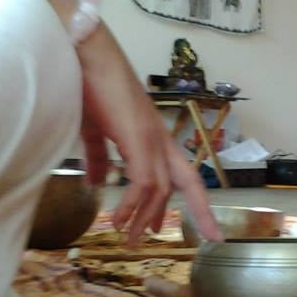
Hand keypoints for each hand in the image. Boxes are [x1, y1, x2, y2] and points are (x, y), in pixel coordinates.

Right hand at [76, 26, 221, 244]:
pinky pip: (142, 182)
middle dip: (203, 212)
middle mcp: (160, 139)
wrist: (84, 55)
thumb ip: (98, 159)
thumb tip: (98, 183)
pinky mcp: (138, 138)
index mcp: (155, 137)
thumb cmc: (88, 86)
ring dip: (146, 218)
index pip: (185, 174)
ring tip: (132, 241)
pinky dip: (131, 205)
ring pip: (162, 189)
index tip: (204, 226)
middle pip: (191, 183)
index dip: (197, 200)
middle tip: (212, 240)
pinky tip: (119, 220)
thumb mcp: (94, 130)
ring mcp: (151, 138)